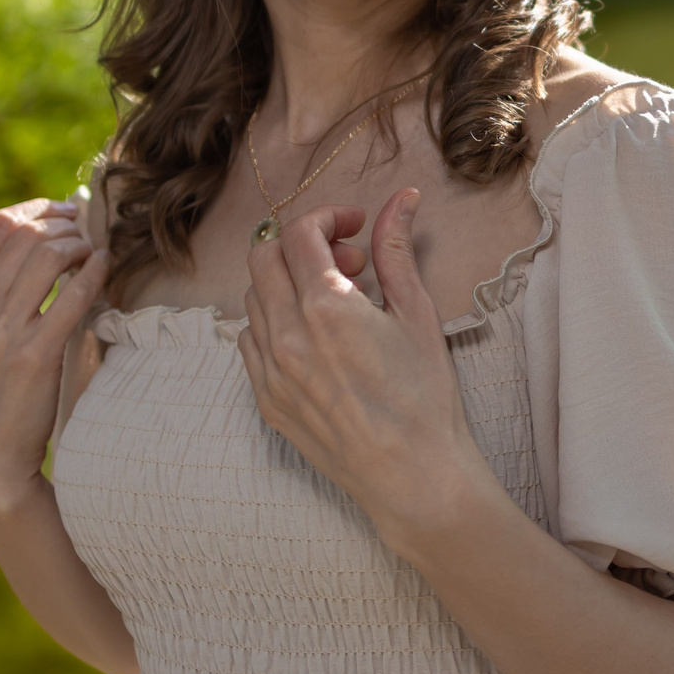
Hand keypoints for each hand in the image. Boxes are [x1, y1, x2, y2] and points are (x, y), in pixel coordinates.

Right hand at [0, 196, 111, 520]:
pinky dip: (94, 272)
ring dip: (81, 244)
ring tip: (94, 251)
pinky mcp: (32, 357)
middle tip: (87, 230)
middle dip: (66, 223)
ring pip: (49, 255)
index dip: (39, 209)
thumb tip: (29, 237)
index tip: (63, 210)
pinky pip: (72, 295)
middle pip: (27, 234)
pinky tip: (104, 268)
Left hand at [236, 189, 492, 530]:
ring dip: (287, 283)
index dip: (329, 218)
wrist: (412, 475)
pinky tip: (313, 337)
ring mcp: (270, 371)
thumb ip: (397, 249)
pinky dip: (273, 323)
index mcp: (325, 307)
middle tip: (348, 262)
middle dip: (302, 245)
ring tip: (335, 301)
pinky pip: (250, 343)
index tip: (356, 227)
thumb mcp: (417, 314)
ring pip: (253, 299)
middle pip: (264, 257)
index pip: (301, 234)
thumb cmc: (423, 397)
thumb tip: (402, 198)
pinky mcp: (266, 400)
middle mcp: (286, 335)